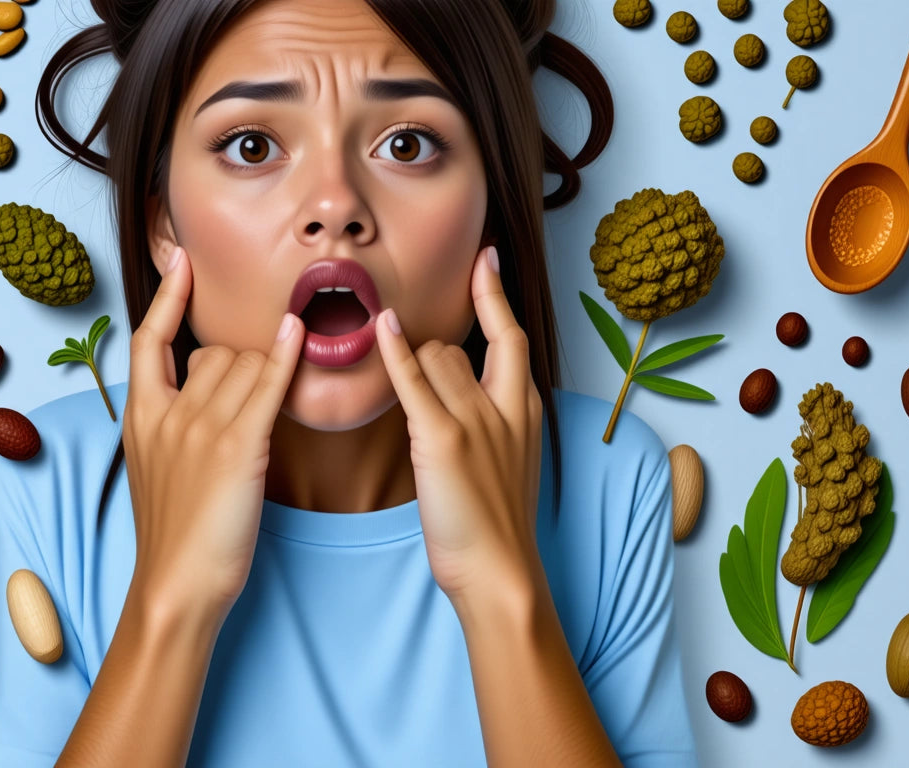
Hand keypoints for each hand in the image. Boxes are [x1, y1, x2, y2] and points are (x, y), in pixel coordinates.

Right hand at [123, 246, 304, 621]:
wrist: (176, 584)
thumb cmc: (173, 534)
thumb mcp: (154, 469)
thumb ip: (170, 426)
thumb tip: (198, 395)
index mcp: (140, 418)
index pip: (149, 341)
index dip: (168, 299)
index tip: (181, 261)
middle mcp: (167, 413)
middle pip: (215, 354)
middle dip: (241, 369)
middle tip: (253, 415)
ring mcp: (200, 428)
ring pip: (245, 367)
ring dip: (266, 380)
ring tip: (266, 423)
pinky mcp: (238, 448)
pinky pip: (267, 386)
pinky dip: (285, 357)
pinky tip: (298, 333)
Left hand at [373, 246, 544, 603]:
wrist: (500, 571)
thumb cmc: (496, 526)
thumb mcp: (511, 463)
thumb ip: (494, 425)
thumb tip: (466, 401)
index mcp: (524, 409)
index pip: (511, 336)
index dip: (495, 294)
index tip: (486, 259)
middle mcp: (504, 405)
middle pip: (456, 349)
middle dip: (429, 364)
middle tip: (418, 408)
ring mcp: (476, 419)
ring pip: (433, 361)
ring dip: (410, 378)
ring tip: (409, 421)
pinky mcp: (443, 439)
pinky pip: (414, 381)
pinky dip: (396, 352)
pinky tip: (383, 328)